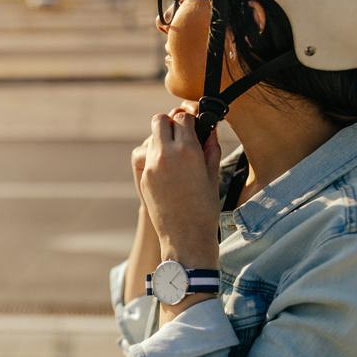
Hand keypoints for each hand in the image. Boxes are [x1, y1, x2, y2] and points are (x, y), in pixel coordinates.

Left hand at [140, 111, 221, 269]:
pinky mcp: (143, 178)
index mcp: (188, 151)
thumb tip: (210, 130)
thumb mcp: (213, 176)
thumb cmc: (205, 209)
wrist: (186, 238)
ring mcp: (151, 167)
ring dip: (162, 139)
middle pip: (160, 121)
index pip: (182, 117)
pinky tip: (168, 169)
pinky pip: (146, 156)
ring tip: (175, 154)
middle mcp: (166, 155)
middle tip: (181, 135)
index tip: (195, 126)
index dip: (190, 119)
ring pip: (150, 138)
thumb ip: (211, 148)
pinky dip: (155, 156)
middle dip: (171, 124)